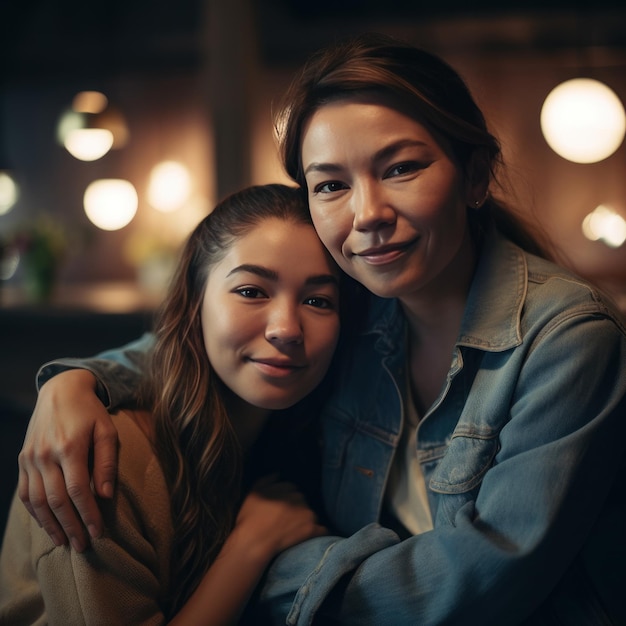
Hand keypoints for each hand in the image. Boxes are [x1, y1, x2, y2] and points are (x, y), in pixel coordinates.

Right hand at [17, 369, 118, 551]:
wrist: (60, 390)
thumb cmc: (90, 411)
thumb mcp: (107, 430)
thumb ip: (107, 462)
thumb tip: (105, 496)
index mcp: (70, 447)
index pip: (78, 491)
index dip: (88, 514)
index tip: (99, 533)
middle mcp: (45, 455)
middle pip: (57, 501)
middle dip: (71, 526)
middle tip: (83, 546)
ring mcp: (30, 459)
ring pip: (37, 502)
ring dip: (51, 525)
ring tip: (64, 542)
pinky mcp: (22, 460)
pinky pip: (25, 493)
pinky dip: (35, 512)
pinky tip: (47, 525)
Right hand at [233, 476, 327, 562]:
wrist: (253, 542)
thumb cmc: (249, 519)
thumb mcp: (253, 493)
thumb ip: (266, 480)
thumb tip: (278, 473)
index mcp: (285, 488)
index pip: (292, 488)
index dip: (286, 498)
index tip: (280, 508)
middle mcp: (298, 498)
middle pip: (302, 500)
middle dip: (297, 508)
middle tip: (286, 520)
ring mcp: (306, 514)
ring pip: (311, 513)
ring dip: (306, 519)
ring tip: (294, 530)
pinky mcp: (311, 530)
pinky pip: (322, 529)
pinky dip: (319, 532)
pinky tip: (312, 537)